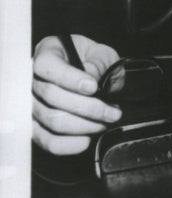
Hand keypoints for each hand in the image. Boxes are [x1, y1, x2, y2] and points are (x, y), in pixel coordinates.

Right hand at [32, 35, 122, 154]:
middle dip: (88, 107)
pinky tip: (87, 139)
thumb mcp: (101, 53)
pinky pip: (46, 140)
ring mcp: (31, 105)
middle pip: (52, 97)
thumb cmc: (92, 60)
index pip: (48, 66)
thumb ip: (98, 63)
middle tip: (113, 112)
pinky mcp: (35, 127)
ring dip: (84, 125)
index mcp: (47, 53)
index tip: (94, 87)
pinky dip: (68, 144)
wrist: (89, 73)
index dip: (70, 78)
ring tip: (106, 122)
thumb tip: (91, 80)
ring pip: (52, 120)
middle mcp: (32, 80)